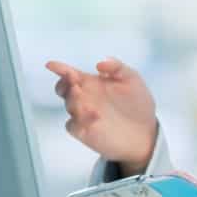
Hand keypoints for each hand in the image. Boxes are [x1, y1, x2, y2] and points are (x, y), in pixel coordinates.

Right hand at [46, 58, 157, 175]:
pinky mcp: (83, 132)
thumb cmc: (137, 104)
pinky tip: (94, 117)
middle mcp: (85, 98)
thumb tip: (100, 64)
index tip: (52, 65)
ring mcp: (82, 115)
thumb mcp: (132, 80)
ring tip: (85, 97)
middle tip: (74, 83)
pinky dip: (80, 120)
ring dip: (75, 100)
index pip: (71, 75)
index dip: (60, 69)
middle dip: (64, 85)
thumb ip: (117, 68)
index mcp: (92, 84)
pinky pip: (73, 124)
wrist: (144, 133)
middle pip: (64, 89)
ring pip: (69, 105)